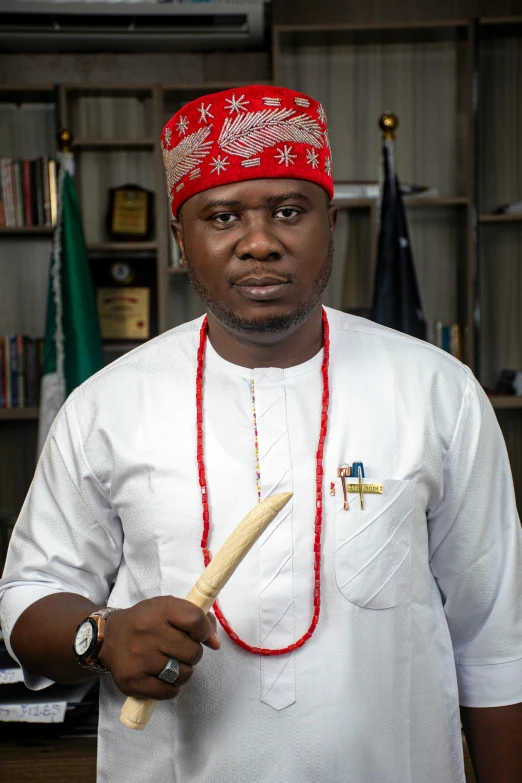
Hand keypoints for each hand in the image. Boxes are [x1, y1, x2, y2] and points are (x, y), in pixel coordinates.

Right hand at [98, 596, 219, 700]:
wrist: (109, 637)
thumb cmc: (146, 621)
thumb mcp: (168, 608)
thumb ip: (196, 618)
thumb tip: (215, 643)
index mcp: (160, 610)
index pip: (195, 620)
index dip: (204, 630)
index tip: (201, 635)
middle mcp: (148, 633)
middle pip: (192, 651)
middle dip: (193, 653)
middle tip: (182, 651)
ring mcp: (139, 658)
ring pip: (183, 674)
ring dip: (183, 672)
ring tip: (173, 664)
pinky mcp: (132, 681)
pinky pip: (168, 692)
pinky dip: (172, 688)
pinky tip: (164, 677)